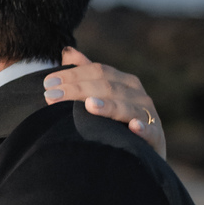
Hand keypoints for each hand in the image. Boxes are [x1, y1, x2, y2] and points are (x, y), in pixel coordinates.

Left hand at [45, 48, 166, 159]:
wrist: (145, 153)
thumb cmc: (119, 122)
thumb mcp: (104, 96)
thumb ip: (87, 74)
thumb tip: (67, 51)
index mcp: (124, 82)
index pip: (97, 72)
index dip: (73, 75)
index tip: (48, 83)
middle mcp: (137, 94)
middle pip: (107, 87)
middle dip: (79, 90)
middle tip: (52, 96)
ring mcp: (147, 115)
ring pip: (126, 107)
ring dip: (108, 106)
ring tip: (89, 105)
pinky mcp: (155, 137)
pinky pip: (150, 131)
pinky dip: (143, 128)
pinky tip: (133, 127)